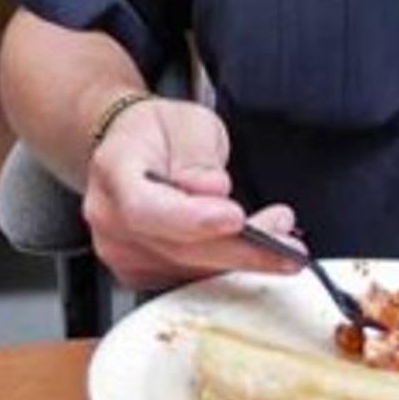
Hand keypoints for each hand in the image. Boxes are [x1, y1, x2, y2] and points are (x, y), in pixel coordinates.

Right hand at [83, 96, 302, 289]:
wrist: (130, 149)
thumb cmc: (157, 132)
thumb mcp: (186, 120)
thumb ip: (198, 154)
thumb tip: (212, 189)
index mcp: (115, 170)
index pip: (146, 207)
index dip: (192, 219)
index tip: (236, 218)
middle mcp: (110, 219)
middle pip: (176, 248)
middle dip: (239, 248)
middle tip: (288, 243)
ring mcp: (122, 252)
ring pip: (189, 270)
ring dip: (242, 260)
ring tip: (285, 240)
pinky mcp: (142, 273)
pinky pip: (189, 279)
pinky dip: (227, 267)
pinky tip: (258, 251)